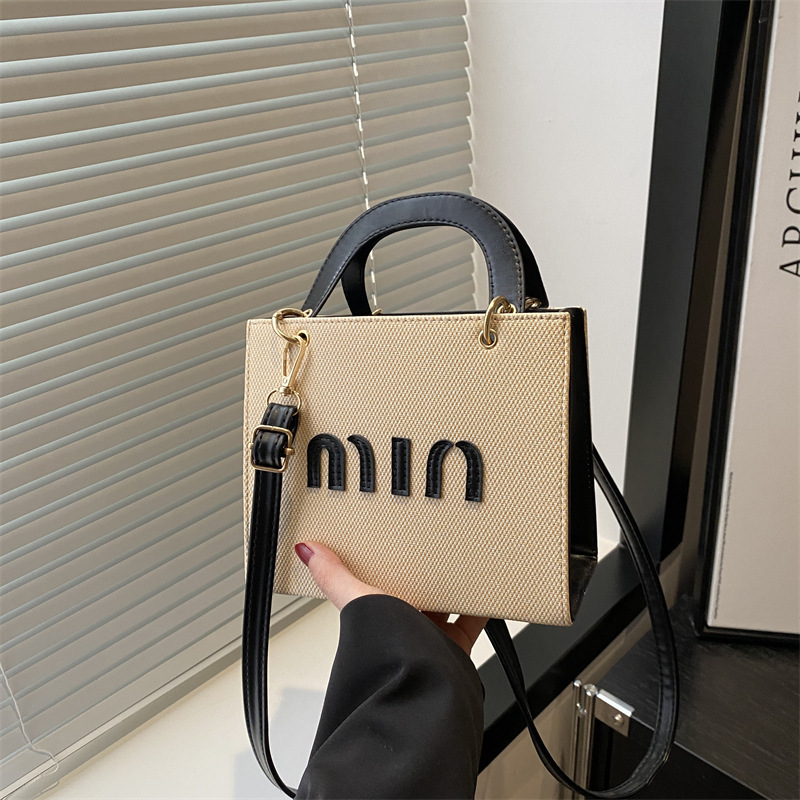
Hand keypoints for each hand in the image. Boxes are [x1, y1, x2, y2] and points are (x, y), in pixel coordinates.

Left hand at [295, 541, 487, 655]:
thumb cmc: (384, 652)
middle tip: (430, 547)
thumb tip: (306, 550)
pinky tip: (483, 588)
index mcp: (377, 615)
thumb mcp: (358, 598)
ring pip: (443, 604)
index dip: (386, 566)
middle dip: (422, 573)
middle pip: (414, 593)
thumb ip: (333, 575)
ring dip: (451, 586)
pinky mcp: (455, 646)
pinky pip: (471, 620)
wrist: (421, 684)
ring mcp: (430, 638)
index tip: (392, 546)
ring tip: (457, 561)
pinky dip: (479, 605)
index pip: (381, 584)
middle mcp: (403, 628)